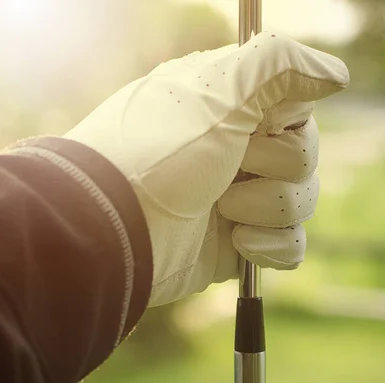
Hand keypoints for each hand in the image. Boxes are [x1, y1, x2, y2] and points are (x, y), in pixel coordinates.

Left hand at [66, 32, 348, 306]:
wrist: (117, 229)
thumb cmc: (158, 153)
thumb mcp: (217, 91)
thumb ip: (278, 64)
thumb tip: (335, 74)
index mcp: (235, 109)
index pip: (299, 107)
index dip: (286, 119)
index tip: (253, 124)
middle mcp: (239, 152)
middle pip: (305, 158)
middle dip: (272, 166)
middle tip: (227, 168)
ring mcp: (239, 200)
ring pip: (301, 203)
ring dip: (265, 206)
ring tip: (219, 208)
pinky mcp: (238, 245)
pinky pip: (291, 245)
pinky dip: (272, 246)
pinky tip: (237, 241)